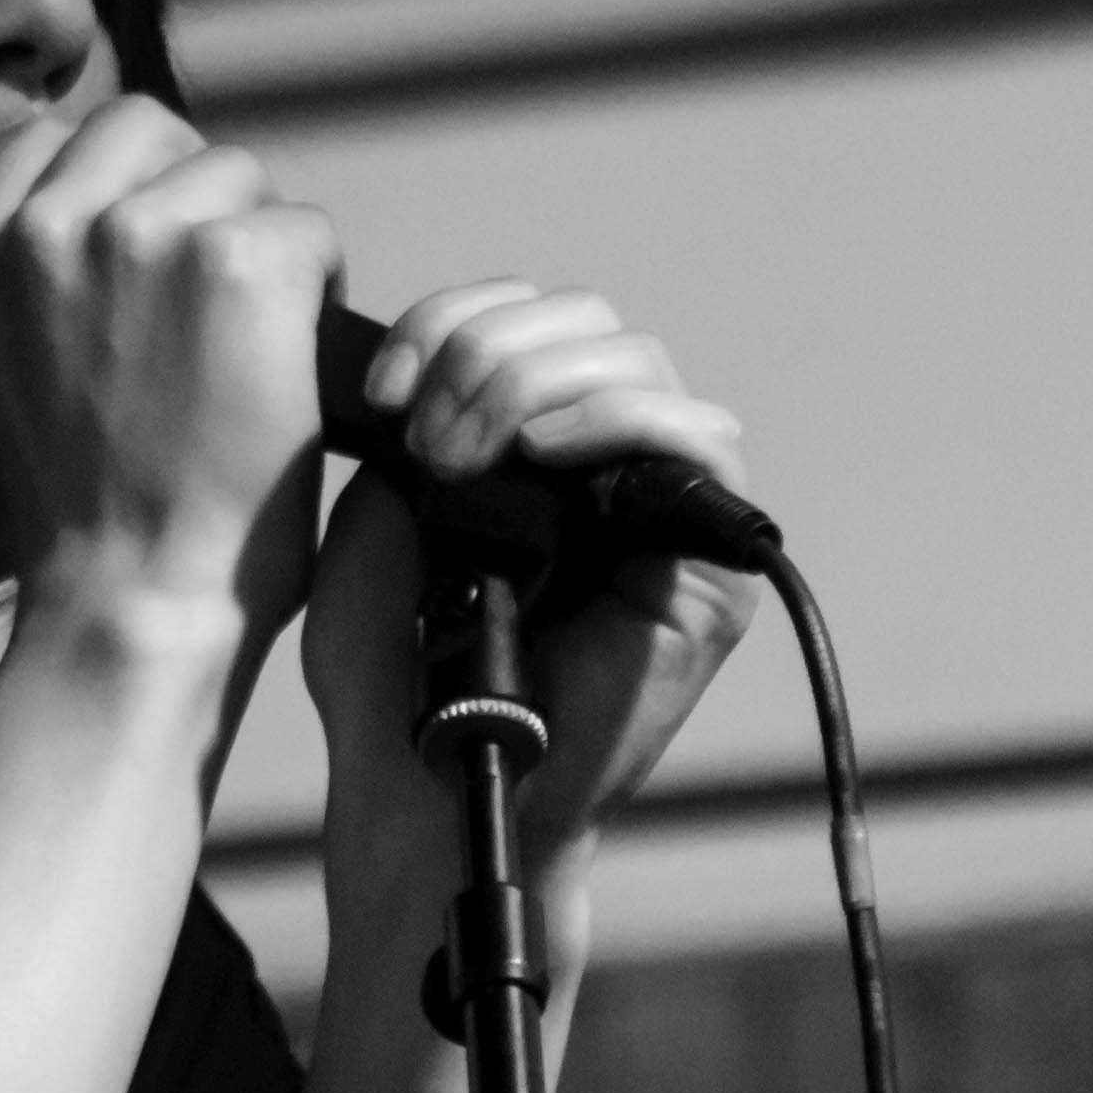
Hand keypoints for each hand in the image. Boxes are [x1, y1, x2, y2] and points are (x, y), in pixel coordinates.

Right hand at [0, 97, 335, 640]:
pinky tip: (290, 369)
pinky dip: (319, 292)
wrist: (131, 605)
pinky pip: (304, 229)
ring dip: (258, 245)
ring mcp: (133, 234)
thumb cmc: (88, 513)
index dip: (119, 188)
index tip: (145, 269)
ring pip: (235, 171)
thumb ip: (42, 264)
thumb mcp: (10, 362)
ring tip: (245, 348)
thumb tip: (131, 182)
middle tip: (210, 303)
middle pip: (146, 129)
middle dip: (190, 194)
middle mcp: (38, 227)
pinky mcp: (232, 259)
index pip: (54, 137)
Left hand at [299, 283, 762, 887]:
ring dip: (535, 382)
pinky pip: (699, 439)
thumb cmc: (389, 668)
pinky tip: (544, 453)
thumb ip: (427, 416)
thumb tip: (456, 347)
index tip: (379, 391)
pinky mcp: (713, 560)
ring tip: (463, 455)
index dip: (452, 321)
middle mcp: (607, 457)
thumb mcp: (382, 509)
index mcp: (531, 434)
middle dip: (487, 353)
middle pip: (585, 319)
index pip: (525, 312)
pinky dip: (619, 420)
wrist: (417, 781)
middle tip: (424, 435)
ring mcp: (666, 504)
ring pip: (637, 361)